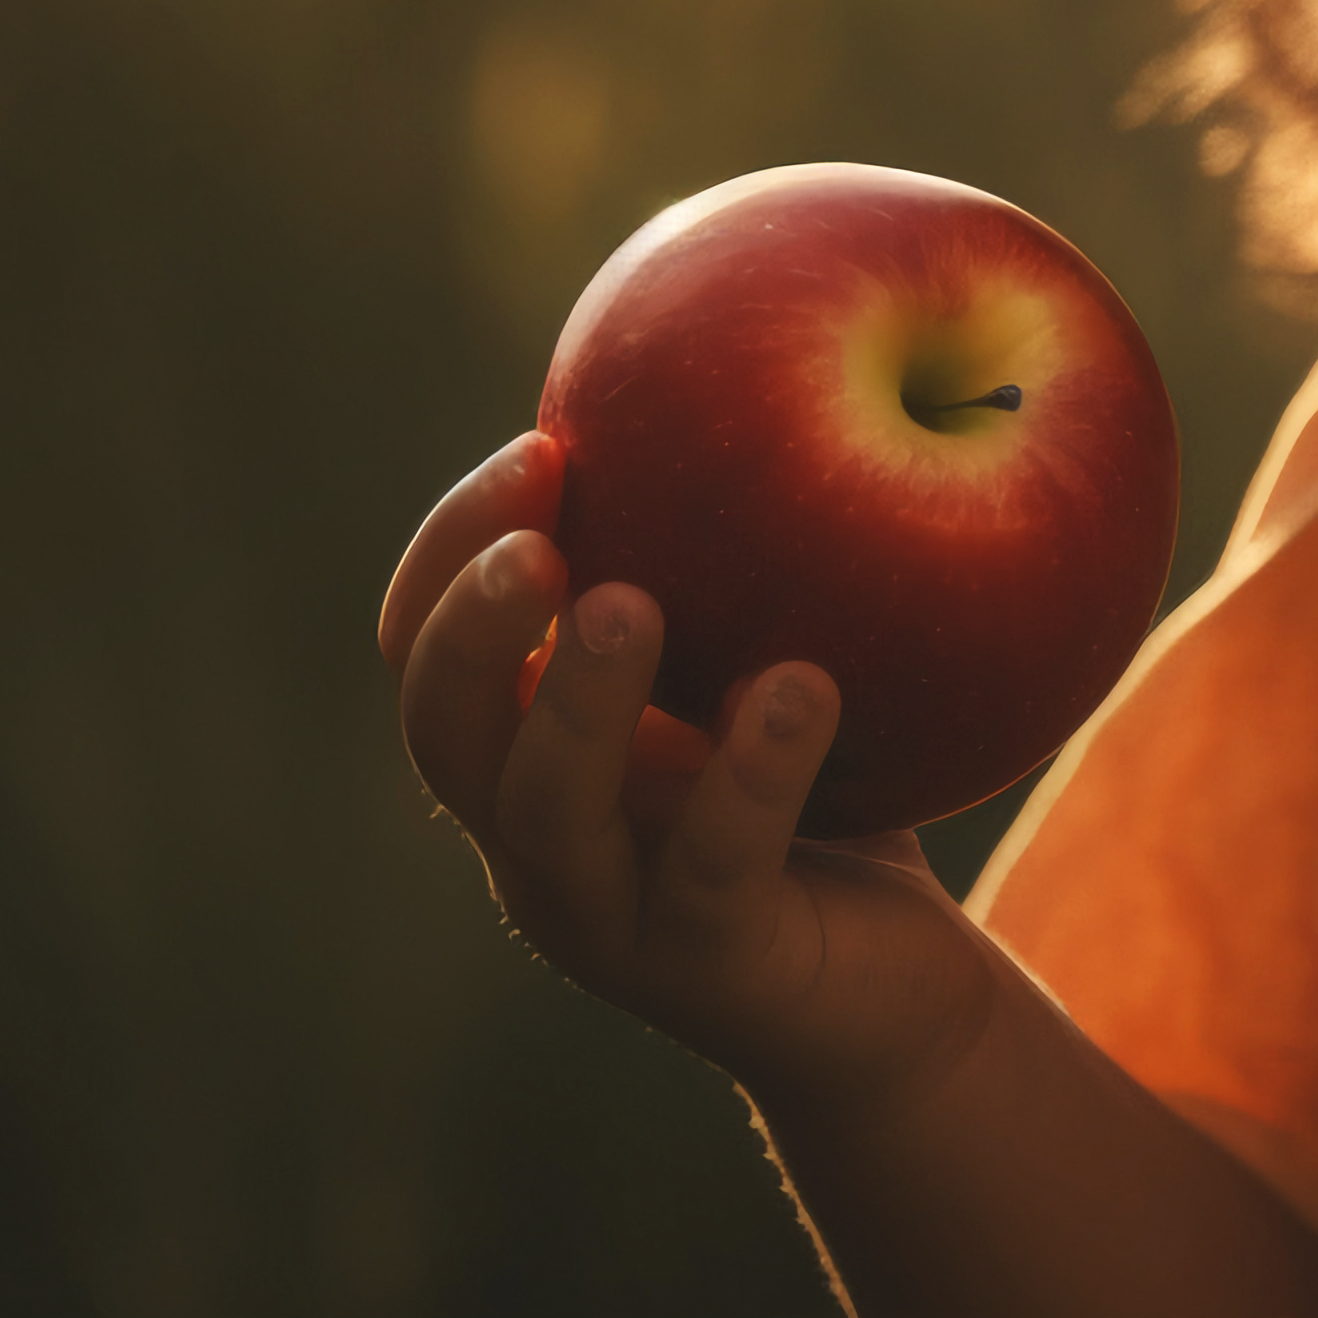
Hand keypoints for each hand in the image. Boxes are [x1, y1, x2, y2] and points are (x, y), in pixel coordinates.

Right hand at [385, 433, 1009, 1115]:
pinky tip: (802, 687)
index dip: (453, 546)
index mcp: (523, 745)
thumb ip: (728, 543)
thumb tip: (748, 326)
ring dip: (576, 699)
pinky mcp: (712, 967)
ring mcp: (612, 915)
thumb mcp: (764, 649)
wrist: (895, 992)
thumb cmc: (827, 794)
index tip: (546, 446)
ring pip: (543, 812)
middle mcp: (537, 835)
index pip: (422, 640)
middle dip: (471, 623)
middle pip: (444, 728)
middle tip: (542, 539)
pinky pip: (712, 868)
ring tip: (632, 602)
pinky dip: (751, 773)